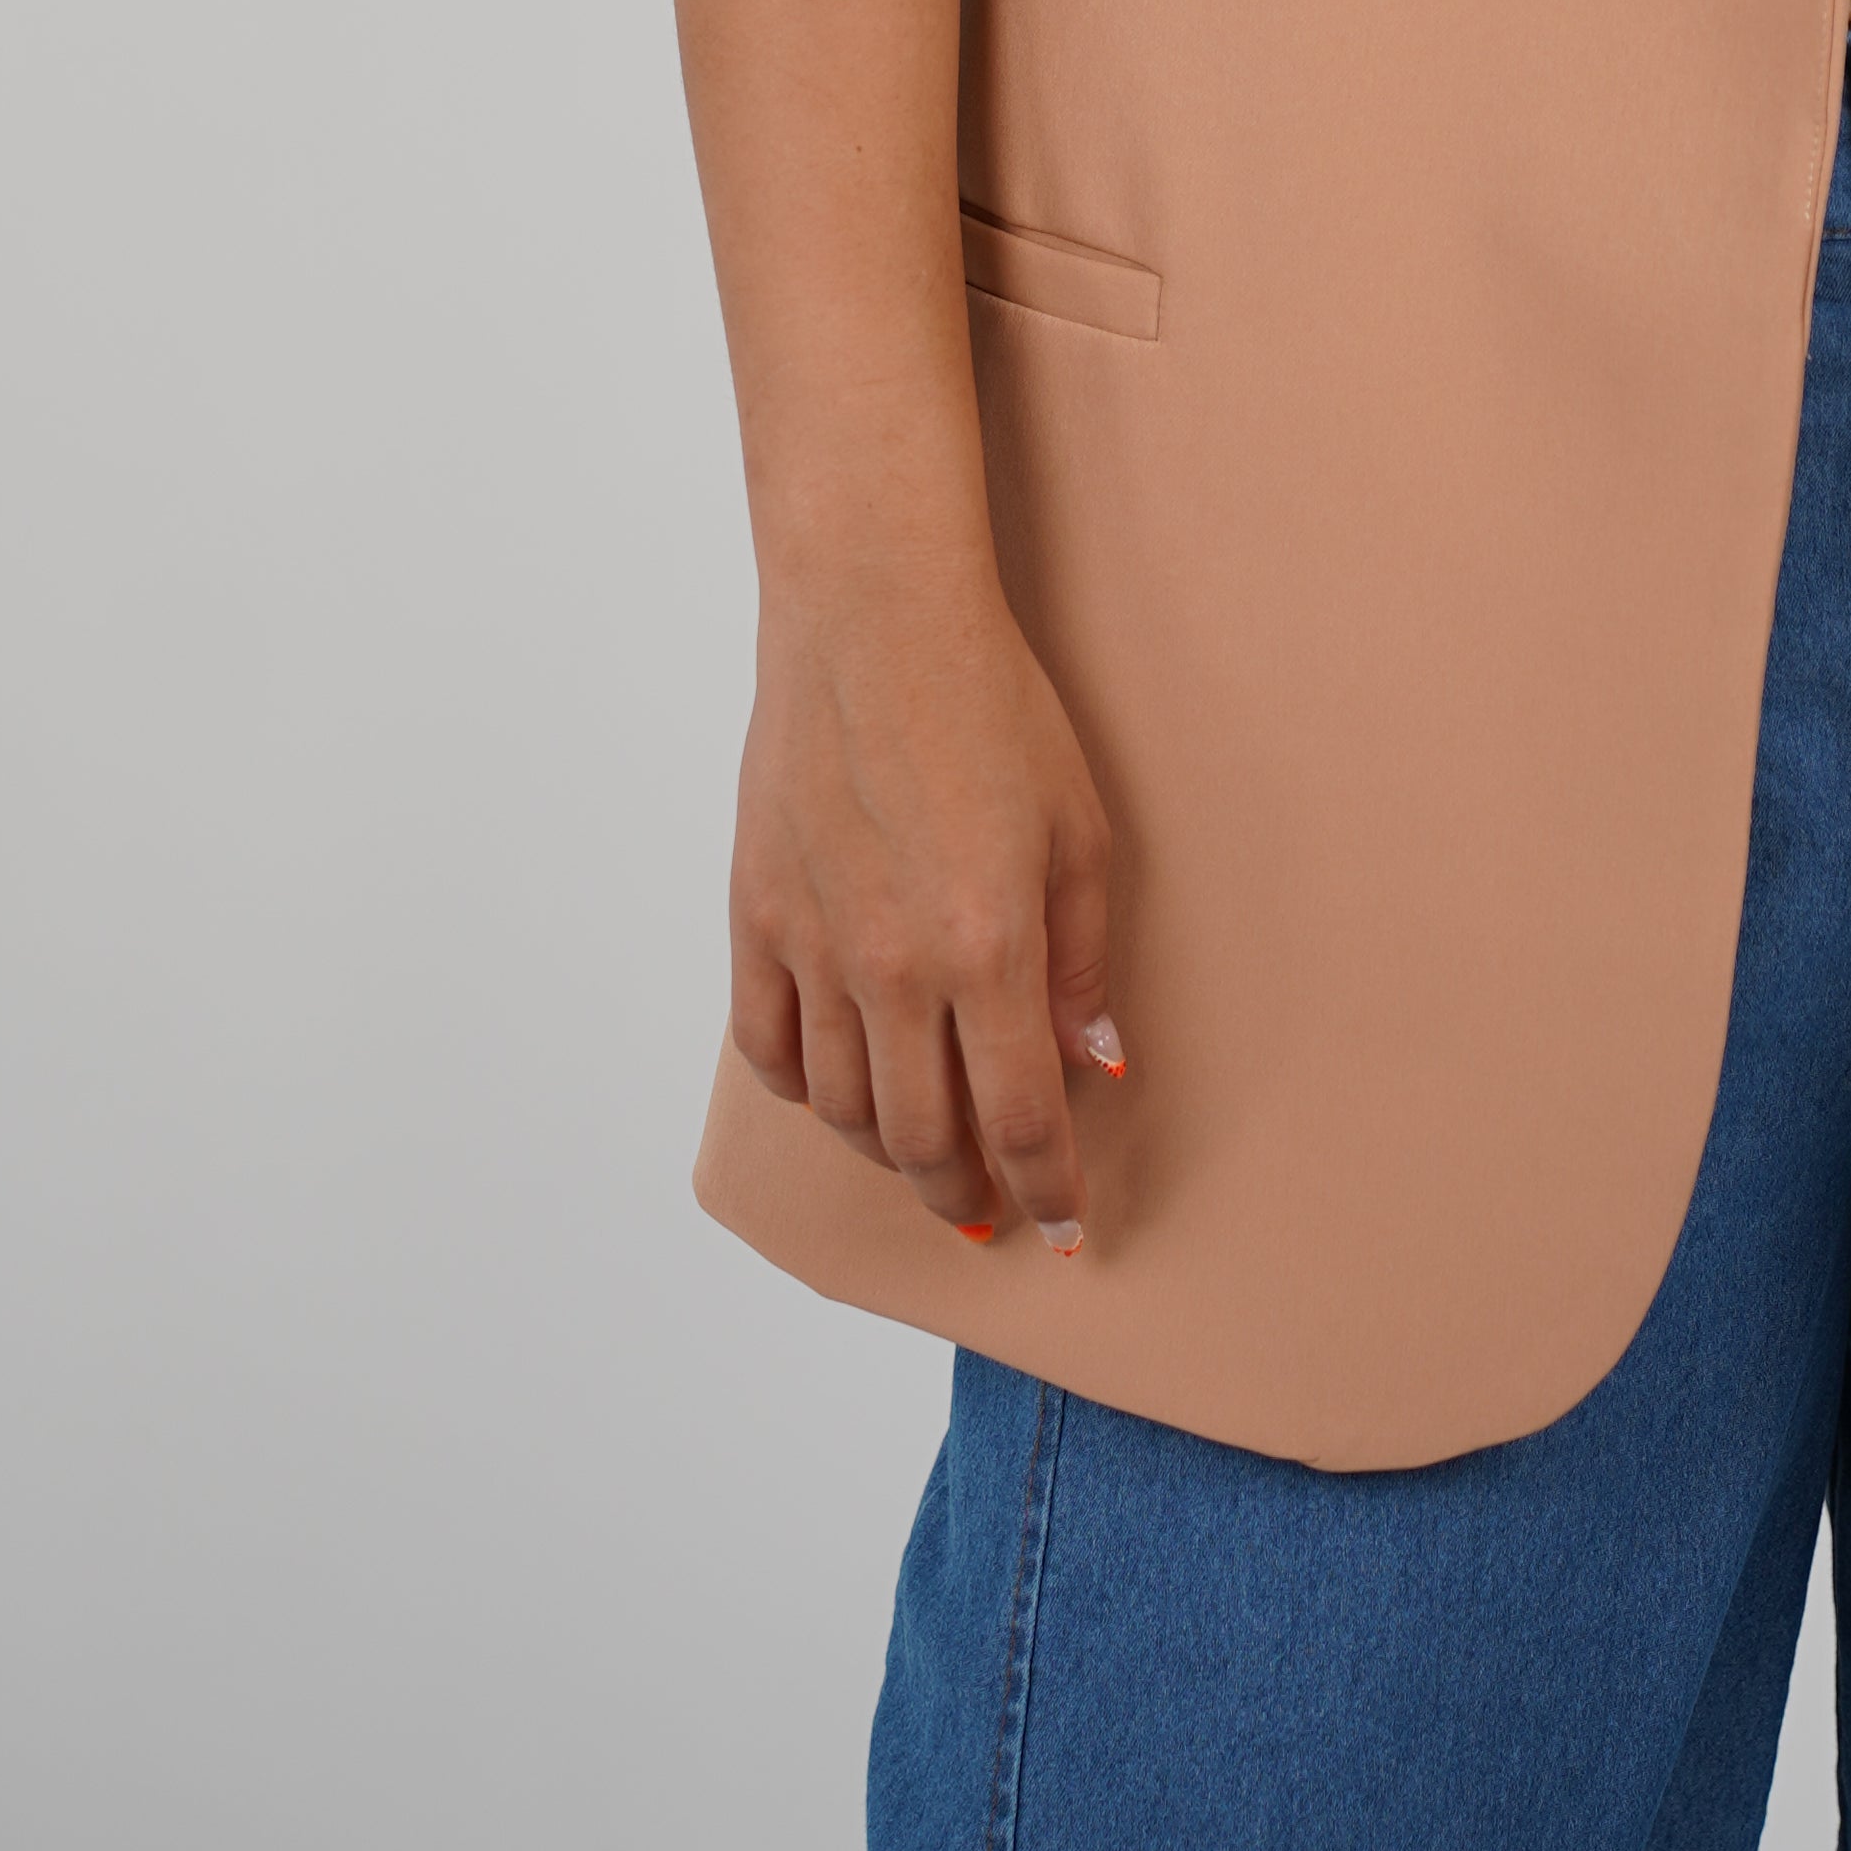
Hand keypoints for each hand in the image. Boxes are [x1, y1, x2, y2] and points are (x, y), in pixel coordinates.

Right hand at [727, 555, 1122, 1254]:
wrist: (874, 619)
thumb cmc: (993, 705)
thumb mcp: (1079, 827)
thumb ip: (1082, 960)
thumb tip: (1094, 1066)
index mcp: (990, 948)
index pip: (1021, 1120)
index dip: (1047, 1191)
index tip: (1063, 1230)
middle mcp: (896, 967)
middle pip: (924, 1140)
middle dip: (965, 1195)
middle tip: (989, 1211)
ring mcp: (814, 945)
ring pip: (843, 1109)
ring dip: (888, 1152)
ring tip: (923, 1152)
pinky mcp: (756, 914)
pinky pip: (768, 1047)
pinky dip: (804, 1089)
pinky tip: (841, 1085)